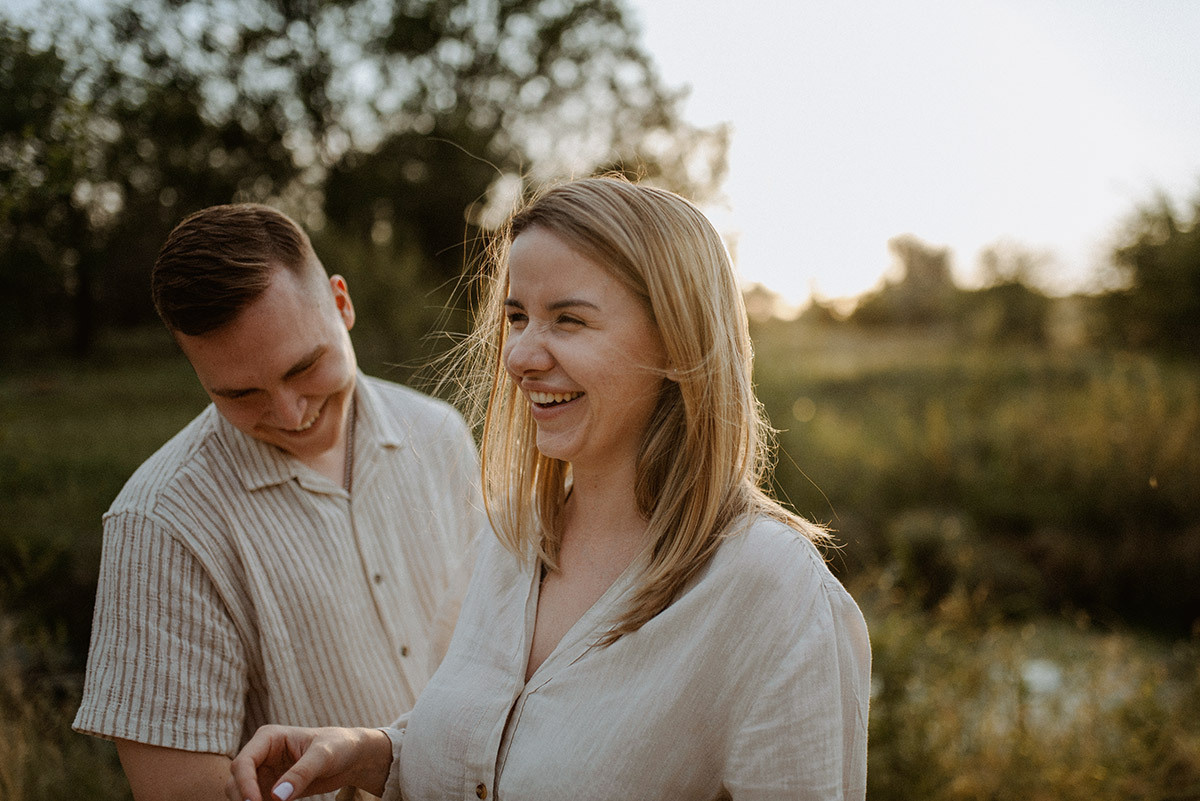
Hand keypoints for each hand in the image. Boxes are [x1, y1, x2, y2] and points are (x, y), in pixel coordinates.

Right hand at [226, 725, 392, 800]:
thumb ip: (302, 773)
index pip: (243, 762)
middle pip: (236, 780)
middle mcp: (261, 755)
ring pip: (241, 794)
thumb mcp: (324, 756)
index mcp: (268, 738)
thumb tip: (278, 796)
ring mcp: (263, 773)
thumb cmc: (338, 746)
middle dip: (243, 798)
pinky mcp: (270, 789)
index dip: (244, 784)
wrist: (351, 757)